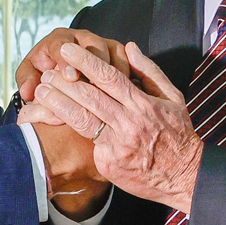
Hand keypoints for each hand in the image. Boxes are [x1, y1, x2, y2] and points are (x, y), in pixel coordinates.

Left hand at [16, 28, 129, 102]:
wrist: (64, 69)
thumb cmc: (45, 73)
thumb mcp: (31, 76)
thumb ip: (27, 82)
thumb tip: (28, 91)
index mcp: (58, 40)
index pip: (62, 45)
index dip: (66, 61)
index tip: (69, 77)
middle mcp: (82, 37)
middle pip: (94, 45)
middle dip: (95, 67)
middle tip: (94, 87)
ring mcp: (102, 43)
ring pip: (113, 53)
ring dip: (113, 73)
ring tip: (111, 93)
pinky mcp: (117, 53)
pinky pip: (126, 61)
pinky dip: (126, 76)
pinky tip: (124, 94)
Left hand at [35, 42, 201, 213]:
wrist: (184, 177)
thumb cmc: (178, 134)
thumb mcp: (173, 98)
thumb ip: (149, 71)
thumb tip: (128, 47)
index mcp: (142, 104)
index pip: (108, 76)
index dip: (85, 61)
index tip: (67, 50)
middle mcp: (128, 122)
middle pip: (89, 96)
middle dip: (64, 81)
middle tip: (47, 70)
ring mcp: (116, 144)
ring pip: (81, 118)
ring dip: (58, 103)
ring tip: (41, 91)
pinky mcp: (108, 163)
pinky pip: (87, 142)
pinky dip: (70, 130)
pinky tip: (52, 120)